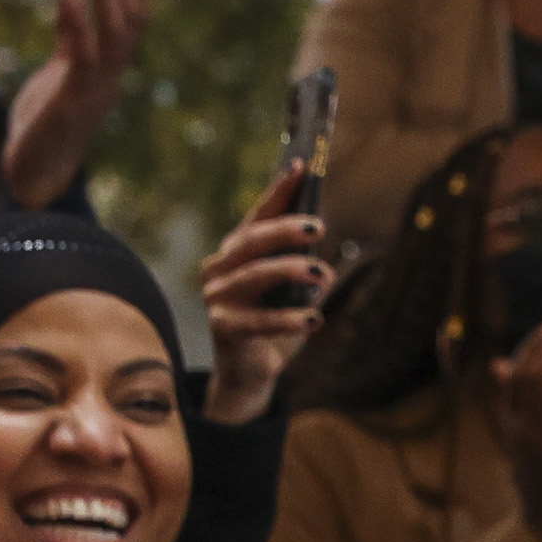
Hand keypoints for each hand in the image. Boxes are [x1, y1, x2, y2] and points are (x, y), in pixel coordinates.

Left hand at [3, 0, 145, 209]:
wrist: (34, 178)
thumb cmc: (43, 128)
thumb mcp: (57, 75)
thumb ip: (69, 43)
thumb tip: (72, 6)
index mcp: (106, 77)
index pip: (130, 28)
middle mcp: (108, 82)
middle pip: (126, 24)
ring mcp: (94, 92)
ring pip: (112, 35)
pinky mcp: (72, 100)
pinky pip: (82, 55)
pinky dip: (78, 20)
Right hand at [199, 160, 329, 423]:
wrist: (249, 373)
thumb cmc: (274, 326)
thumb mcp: (293, 293)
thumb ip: (305, 271)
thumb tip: (323, 262)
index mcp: (236, 252)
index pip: (258, 215)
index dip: (279, 191)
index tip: (302, 167)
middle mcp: (221, 268)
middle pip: (254, 240)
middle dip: (286, 229)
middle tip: (318, 227)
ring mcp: (218, 297)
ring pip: (256, 275)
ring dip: (292, 271)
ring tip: (323, 274)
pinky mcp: (223, 328)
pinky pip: (261, 320)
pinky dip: (290, 319)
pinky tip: (315, 318)